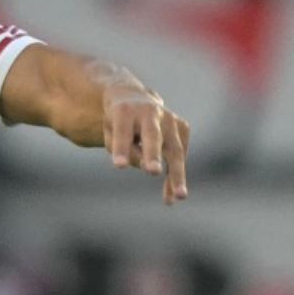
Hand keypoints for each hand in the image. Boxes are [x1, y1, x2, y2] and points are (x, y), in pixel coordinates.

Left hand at [103, 86, 190, 204]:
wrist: (134, 99)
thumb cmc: (117, 123)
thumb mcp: (111, 133)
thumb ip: (125, 149)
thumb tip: (149, 166)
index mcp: (125, 111)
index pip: (122, 132)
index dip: (121, 149)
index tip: (119, 166)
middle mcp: (150, 112)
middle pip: (153, 136)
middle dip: (152, 154)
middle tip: (152, 171)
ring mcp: (170, 118)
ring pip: (175, 149)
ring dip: (177, 174)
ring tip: (180, 196)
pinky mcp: (182, 127)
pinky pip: (181, 155)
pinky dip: (176, 175)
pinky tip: (172, 195)